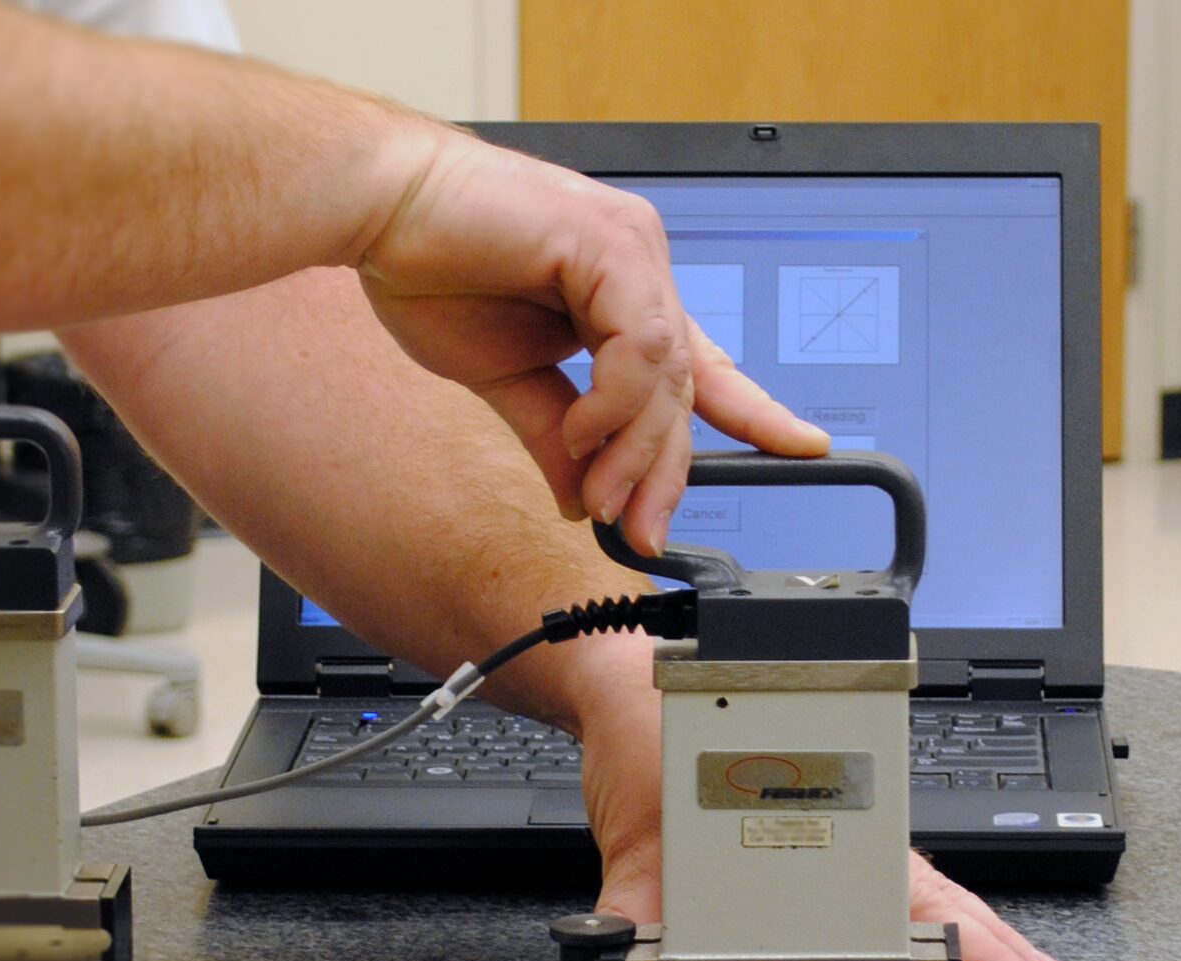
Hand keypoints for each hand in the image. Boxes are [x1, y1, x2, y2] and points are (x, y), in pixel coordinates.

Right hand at [357, 128, 827, 555]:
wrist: (377, 209)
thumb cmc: (432, 267)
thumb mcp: (506, 379)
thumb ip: (555, 434)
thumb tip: (584, 500)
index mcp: (622, 293)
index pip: (705, 364)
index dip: (755, 410)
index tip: (803, 447)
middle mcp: (639, 266)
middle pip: (686, 386)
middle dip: (666, 470)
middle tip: (644, 531)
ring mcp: (630, 249)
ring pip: (668, 373)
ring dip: (636, 451)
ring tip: (602, 497)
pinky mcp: (608, 242)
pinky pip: (640, 345)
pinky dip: (614, 404)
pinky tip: (580, 433)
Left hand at [574, 645, 1066, 960]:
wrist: (629, 689)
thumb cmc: (649, 736)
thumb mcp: (639, 831)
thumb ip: (635, 906)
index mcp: (817, 809)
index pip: (905, 889)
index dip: (954, 940)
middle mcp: (837, 814)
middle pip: (934, 888)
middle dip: (993, 940)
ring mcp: (834, 818)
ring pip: (920, 877)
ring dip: (972, 924)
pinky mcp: (814, 824)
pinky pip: (888, 870)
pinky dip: (928, 905)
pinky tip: (945, 928)